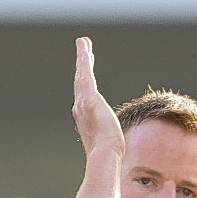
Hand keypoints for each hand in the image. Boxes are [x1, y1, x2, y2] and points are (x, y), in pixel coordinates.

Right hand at [73, 37, 124, 157]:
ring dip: (82, 57)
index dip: (84, 80)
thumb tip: (116, 148)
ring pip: (82, 74)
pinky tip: (85, 48)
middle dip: (82, 65)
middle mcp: (80, 108)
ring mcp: (83, 102)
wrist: (104, 154)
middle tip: (83, 49)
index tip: (85, 71)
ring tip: (83, 42)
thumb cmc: (109, 153)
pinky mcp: (89, 98)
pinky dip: (84, 60)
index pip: (84, 94)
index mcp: (84, 117)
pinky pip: (85, 74)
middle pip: (80, 81)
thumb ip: (108, 138)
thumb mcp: (108, 143)